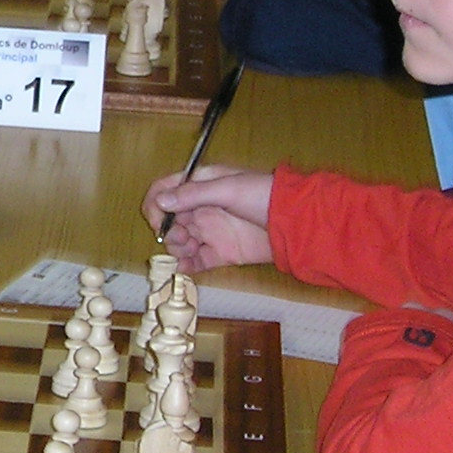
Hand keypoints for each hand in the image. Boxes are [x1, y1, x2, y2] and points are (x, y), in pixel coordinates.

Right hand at [141, 164, 275, 271]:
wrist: (296, 222)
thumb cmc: (263, 195)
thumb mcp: (228, 189)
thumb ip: (193, 195)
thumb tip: (161, 202)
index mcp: (201, 184)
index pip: (166, 189)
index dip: (156, 204)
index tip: (157, 220)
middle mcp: (202, 207)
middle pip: (169, 218)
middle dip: (167, 229)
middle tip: (181, 237)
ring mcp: (211, 231)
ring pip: (180, 240)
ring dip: (176, 246)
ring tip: (189, 249)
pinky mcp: (221, 253)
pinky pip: (196, 261)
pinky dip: (186, 266)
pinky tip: (184, 268)